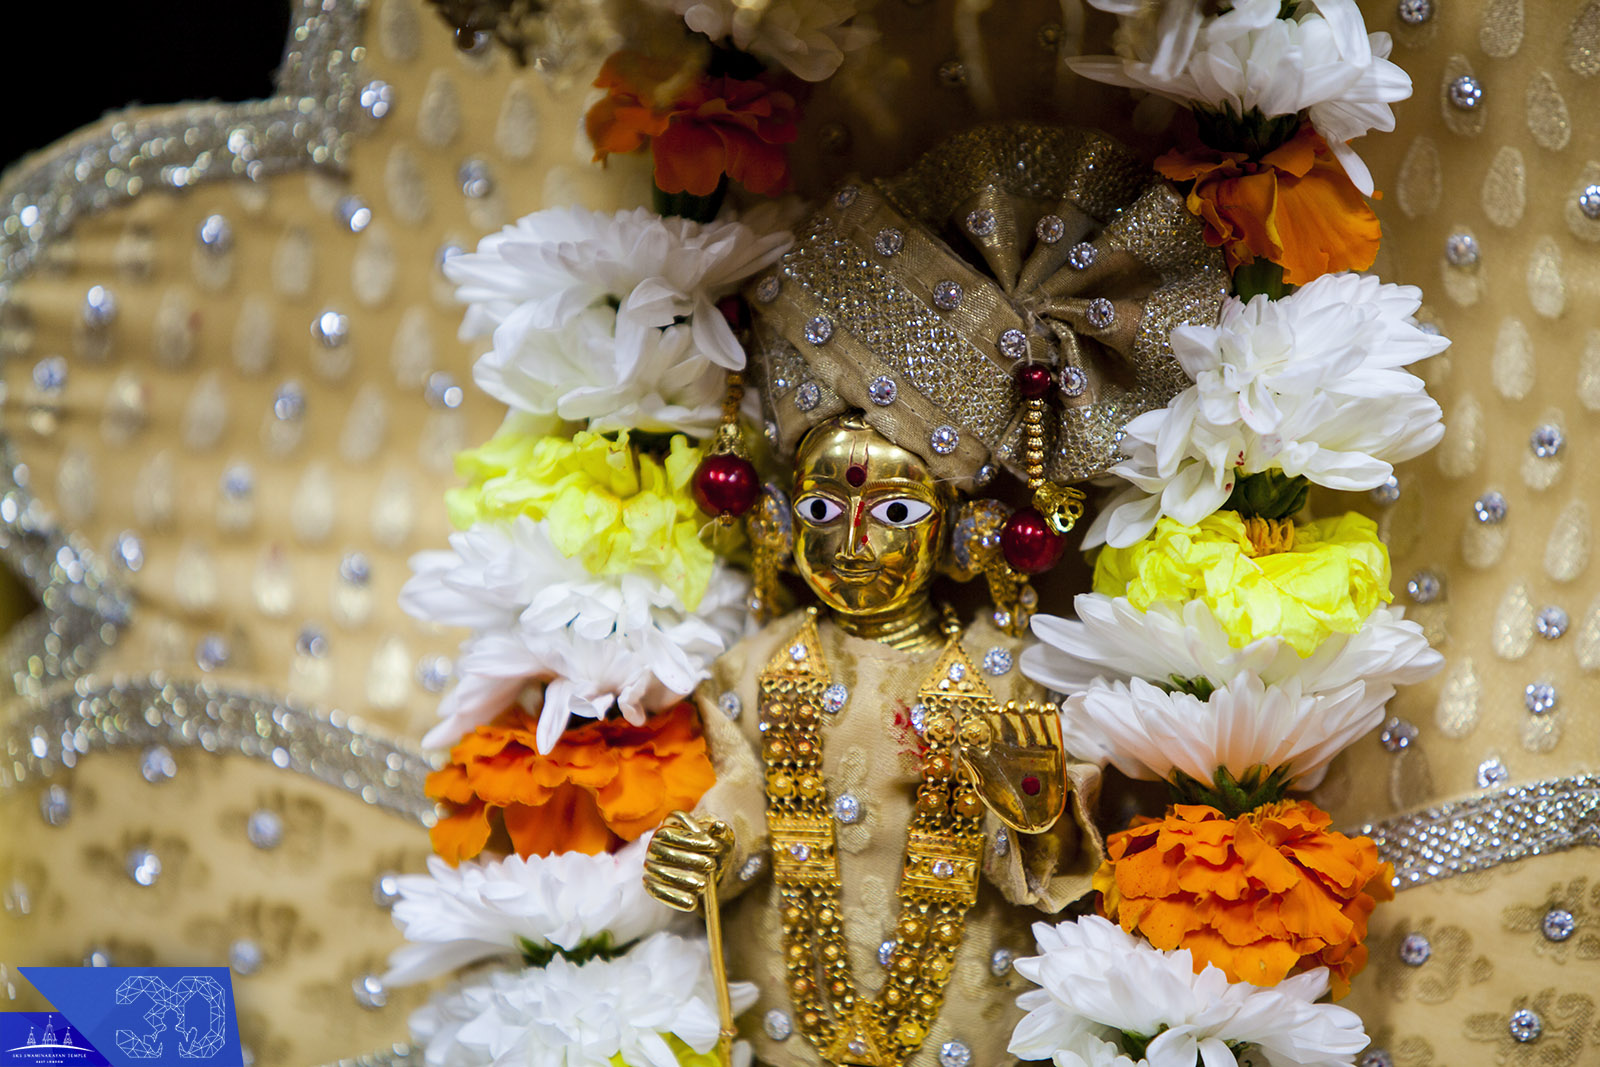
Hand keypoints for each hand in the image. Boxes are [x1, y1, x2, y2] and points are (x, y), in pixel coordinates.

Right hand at [643, 810, 733, 912]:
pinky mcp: (650, 883)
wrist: (698, 867)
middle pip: (666, 851)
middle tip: (711, 865)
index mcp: (667, 828)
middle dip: (691, 859)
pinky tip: (692, 903)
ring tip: (704, 884)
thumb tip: (720, 825)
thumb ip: (720, 833)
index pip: (673, 830)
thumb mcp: (716, 841)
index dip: (694, 838)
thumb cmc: (707, 850)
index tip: (714, 846)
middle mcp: (653, 845)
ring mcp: (650, 865)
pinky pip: (658, 891)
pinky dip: (675, 899)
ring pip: (661, 872)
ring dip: (684, 879)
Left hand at [956, 701, 1066, 833]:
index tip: (992, 712)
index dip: (994, 717)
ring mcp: (1035, 748)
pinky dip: (1050, 720)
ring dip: (1031, 714)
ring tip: (1028, 707)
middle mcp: (1017, 746)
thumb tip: (964, 748)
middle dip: (1012, 713)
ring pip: (1033, 724)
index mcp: (999, 750)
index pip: (996, 726)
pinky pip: (1052, 734)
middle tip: (1010, 708)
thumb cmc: (1005, 803)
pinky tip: (1047, 709)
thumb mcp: (985, 785)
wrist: (1031, 819)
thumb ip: (976, 766)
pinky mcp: (1053, 754)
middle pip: (1014, 722)